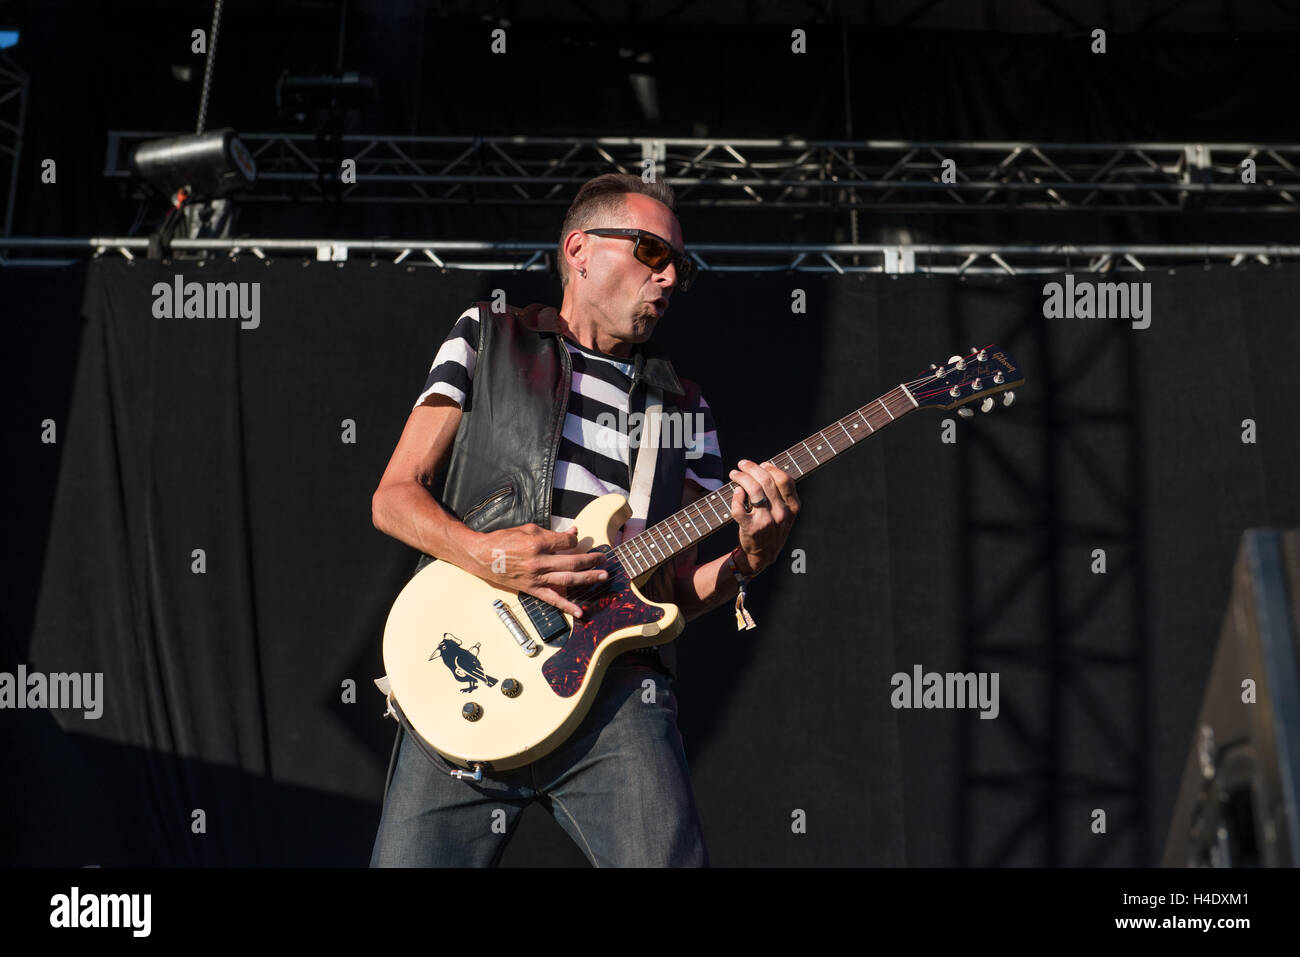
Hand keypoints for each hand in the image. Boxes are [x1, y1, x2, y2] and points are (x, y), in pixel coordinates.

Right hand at [470, 524, 606, 618]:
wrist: (482, 556)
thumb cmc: (503, 540)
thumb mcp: (527, 529)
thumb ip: (552, 533)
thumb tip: (573, 533)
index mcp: (538, 543)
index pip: (567, 542)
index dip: (575, 540)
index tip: (577, 539)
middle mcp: (539, 562)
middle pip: (572, 562)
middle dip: (591, 560)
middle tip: (604, 559)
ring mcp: (536, 578)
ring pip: (567, 580)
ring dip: (588, 579)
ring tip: (602, 576)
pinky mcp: (532, 589)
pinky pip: (552, 599)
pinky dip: (567, 606)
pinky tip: (580, 612)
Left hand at [727, 459, 798, 574]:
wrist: (763, 555)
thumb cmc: (773, 529)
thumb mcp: (787, 514)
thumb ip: (782, 495)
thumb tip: (767, 469)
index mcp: (792, 508)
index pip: (784, 480)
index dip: (772, 468)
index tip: (762, 464)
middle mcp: (781, 513)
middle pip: (767, 481)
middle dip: (752, 468)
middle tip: (742, 464)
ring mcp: (766, 521)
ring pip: (754, 490)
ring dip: (742, 477)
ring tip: (735, 474)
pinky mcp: (750, 528)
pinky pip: (739, 507)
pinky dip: (736, 496)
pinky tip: (736, 492)